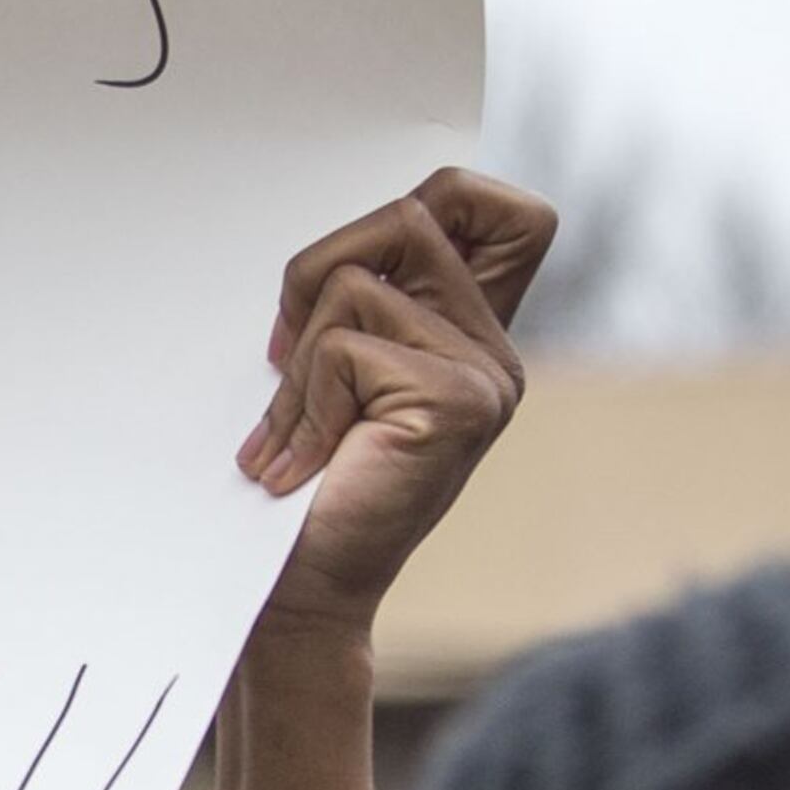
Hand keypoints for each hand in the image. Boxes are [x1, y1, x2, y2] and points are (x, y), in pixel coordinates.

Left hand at [206, 167, 550, 789]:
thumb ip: (351, 302)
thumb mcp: (322, 374)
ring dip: (299, 359)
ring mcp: (485, 378)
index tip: (355, 275)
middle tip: (288, 356)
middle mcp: (493, 353)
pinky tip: (305, 463)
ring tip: (297, 432)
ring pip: (359, 282)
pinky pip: (345, 346)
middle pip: (415, 210)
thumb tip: (336, 237)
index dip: (439, 197)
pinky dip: (303, 402)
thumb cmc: (293, 486)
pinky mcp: (455, 404)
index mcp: (469, 335)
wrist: (289, 592)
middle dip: (319, 270)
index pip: (501, 208)